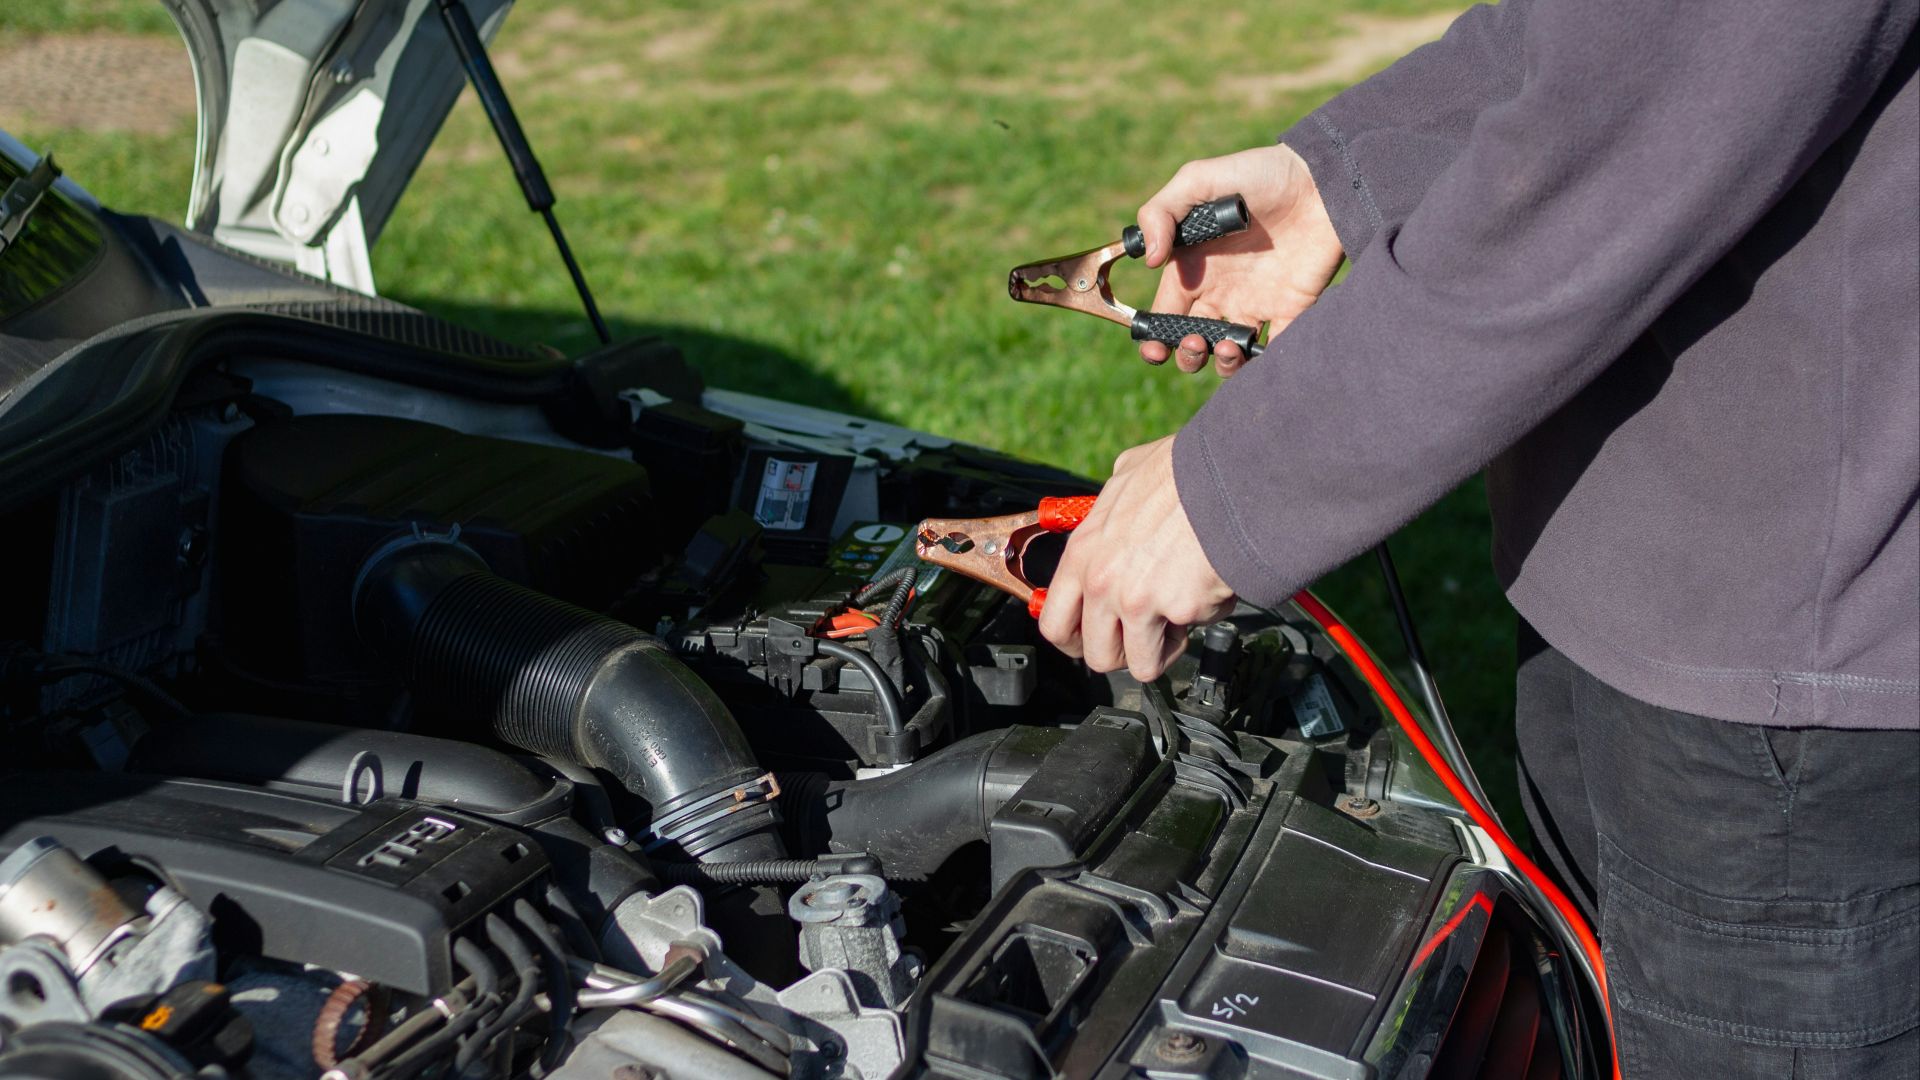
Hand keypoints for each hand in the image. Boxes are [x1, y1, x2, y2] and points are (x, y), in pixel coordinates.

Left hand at [1037, 435, 1234, 680]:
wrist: (1230, 476)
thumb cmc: (1183, 472)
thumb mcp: (1126, 477)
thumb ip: (1111, 507)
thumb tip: (1117, 507)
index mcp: (1084, 554)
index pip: (1054, 623)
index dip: (1074, 642)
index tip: (1091, 640)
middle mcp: (1103, 583)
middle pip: (1098, 656)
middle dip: (1124, 653)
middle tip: (1144, 634)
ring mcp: (1139, 601)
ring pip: (1143, 664)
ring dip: (1163, 648)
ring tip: (1180, 613)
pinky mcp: (1180, 610)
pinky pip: (1192, 633)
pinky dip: (1204, 617)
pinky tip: (1209, 584)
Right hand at [1135, 144, 1342, 375]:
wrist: (1322, 178)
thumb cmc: (1258, 173)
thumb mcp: (1198, 179)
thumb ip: (1161, 212)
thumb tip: (1149, 261)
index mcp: (1193, 267)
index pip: (1164, 313)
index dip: (1154, 338)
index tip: (1155, 348)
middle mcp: (1220, 291)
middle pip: (1191, 342)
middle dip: (1186, 355)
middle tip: (1196, 342)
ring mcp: (1256, 302)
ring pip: (1228, 353)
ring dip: (1220, 363)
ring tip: (1227, 346)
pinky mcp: (1291, 309)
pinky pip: (1274, 350)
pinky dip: (1263, 364)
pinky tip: (1257, 352)